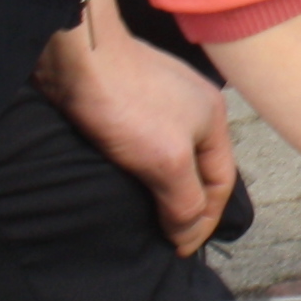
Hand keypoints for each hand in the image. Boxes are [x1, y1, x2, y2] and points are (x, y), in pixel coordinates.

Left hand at [38, 0, 239, 253]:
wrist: (79, 51)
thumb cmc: (127, 103)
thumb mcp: (165, 160)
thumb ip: (183, 201)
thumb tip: (186, 233)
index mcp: (214, 119)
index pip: (221, 183)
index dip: (204, 221)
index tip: (177, 249)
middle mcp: (194, 107)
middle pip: (200, 168)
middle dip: (187, 203)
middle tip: (165, 235)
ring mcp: (163, 99)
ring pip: (172, 154)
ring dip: (163, 185)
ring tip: (145, 211)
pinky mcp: (130, 96)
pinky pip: (147, 141)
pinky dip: (142, 165)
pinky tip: (125, 174)